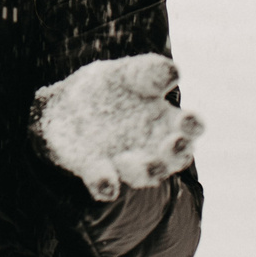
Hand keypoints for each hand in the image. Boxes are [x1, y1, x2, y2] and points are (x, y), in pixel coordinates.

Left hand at [33, 53, 202, 202]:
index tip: (186, 119)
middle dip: (177, 153)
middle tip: (173, 143)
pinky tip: (106, 182)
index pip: (190, 127)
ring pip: (145, 176)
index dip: (193, 126)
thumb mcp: (123, 73)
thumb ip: (147, 72)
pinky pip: (105, 185)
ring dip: (143, 171)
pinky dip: (106, 184)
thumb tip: (173, 72)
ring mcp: (126, 162)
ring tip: (128, 159)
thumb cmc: (105, 87)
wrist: (61, 104)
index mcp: (165, 119)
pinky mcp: (98, 172)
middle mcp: (153, 146)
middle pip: (176, 157)